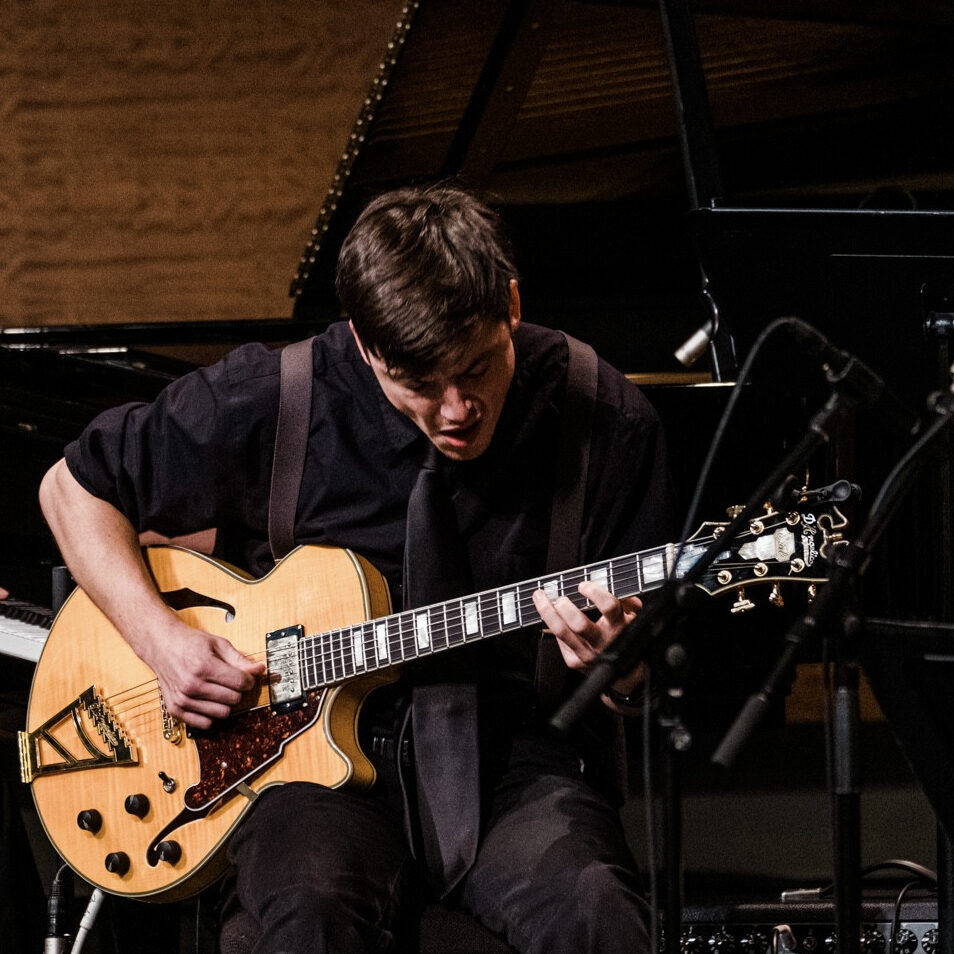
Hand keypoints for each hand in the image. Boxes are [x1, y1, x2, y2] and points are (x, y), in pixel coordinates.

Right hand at [135, 618, 264, 728]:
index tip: (246, 676)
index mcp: (204, 666)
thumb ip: (239, 659)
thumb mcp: (218, 644)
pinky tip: (209, 701)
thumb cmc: (189, 642)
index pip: (240, 683)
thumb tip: (259, 669)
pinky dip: (211, 714)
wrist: (161, 645)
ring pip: (222, 713)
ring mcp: (182, 699)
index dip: (249, 680)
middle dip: (238, 690)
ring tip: (220, 690)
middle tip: (232, 681)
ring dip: (226, 703)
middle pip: (234, 699)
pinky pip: (204, 723)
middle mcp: (192, 685)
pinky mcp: (175, 709)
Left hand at [532, 581, 641, 682]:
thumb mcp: (632, 618)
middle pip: (579, 623)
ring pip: (562, 632)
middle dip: (565, 607)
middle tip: (559, 597)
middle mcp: (602, 641)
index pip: (609, 607)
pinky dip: (552, 626)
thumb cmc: (623, 637)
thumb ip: (627, 601)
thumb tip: (616, 585)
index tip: (583, 585)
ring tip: (540, 597)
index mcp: (618, 626)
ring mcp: (587, 653)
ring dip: (547, 612)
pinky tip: (549, 617)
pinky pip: (560, 642)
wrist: (625, 674)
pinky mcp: (575, 662)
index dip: (594, 593)